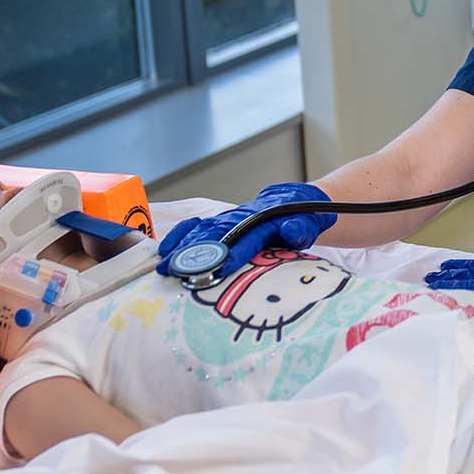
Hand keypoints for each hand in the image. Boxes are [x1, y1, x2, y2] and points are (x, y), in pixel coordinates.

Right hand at [157, 182, 335, 278]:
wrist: (295, 201)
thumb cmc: (303, 218)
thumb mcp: (309, 224)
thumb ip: (299, 228)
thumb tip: (291, 230)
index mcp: (264, 220)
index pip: (246, 237)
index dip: (233, 252)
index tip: (220, 268)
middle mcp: (241, 218)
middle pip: (215, 234)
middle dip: (196, 253)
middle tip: (177, 272)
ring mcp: (228, 219)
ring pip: (201, 231)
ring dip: (182, 248)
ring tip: (165, 267)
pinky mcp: (220, 223)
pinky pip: (197, 227)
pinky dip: (180, 235)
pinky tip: (165, 250)